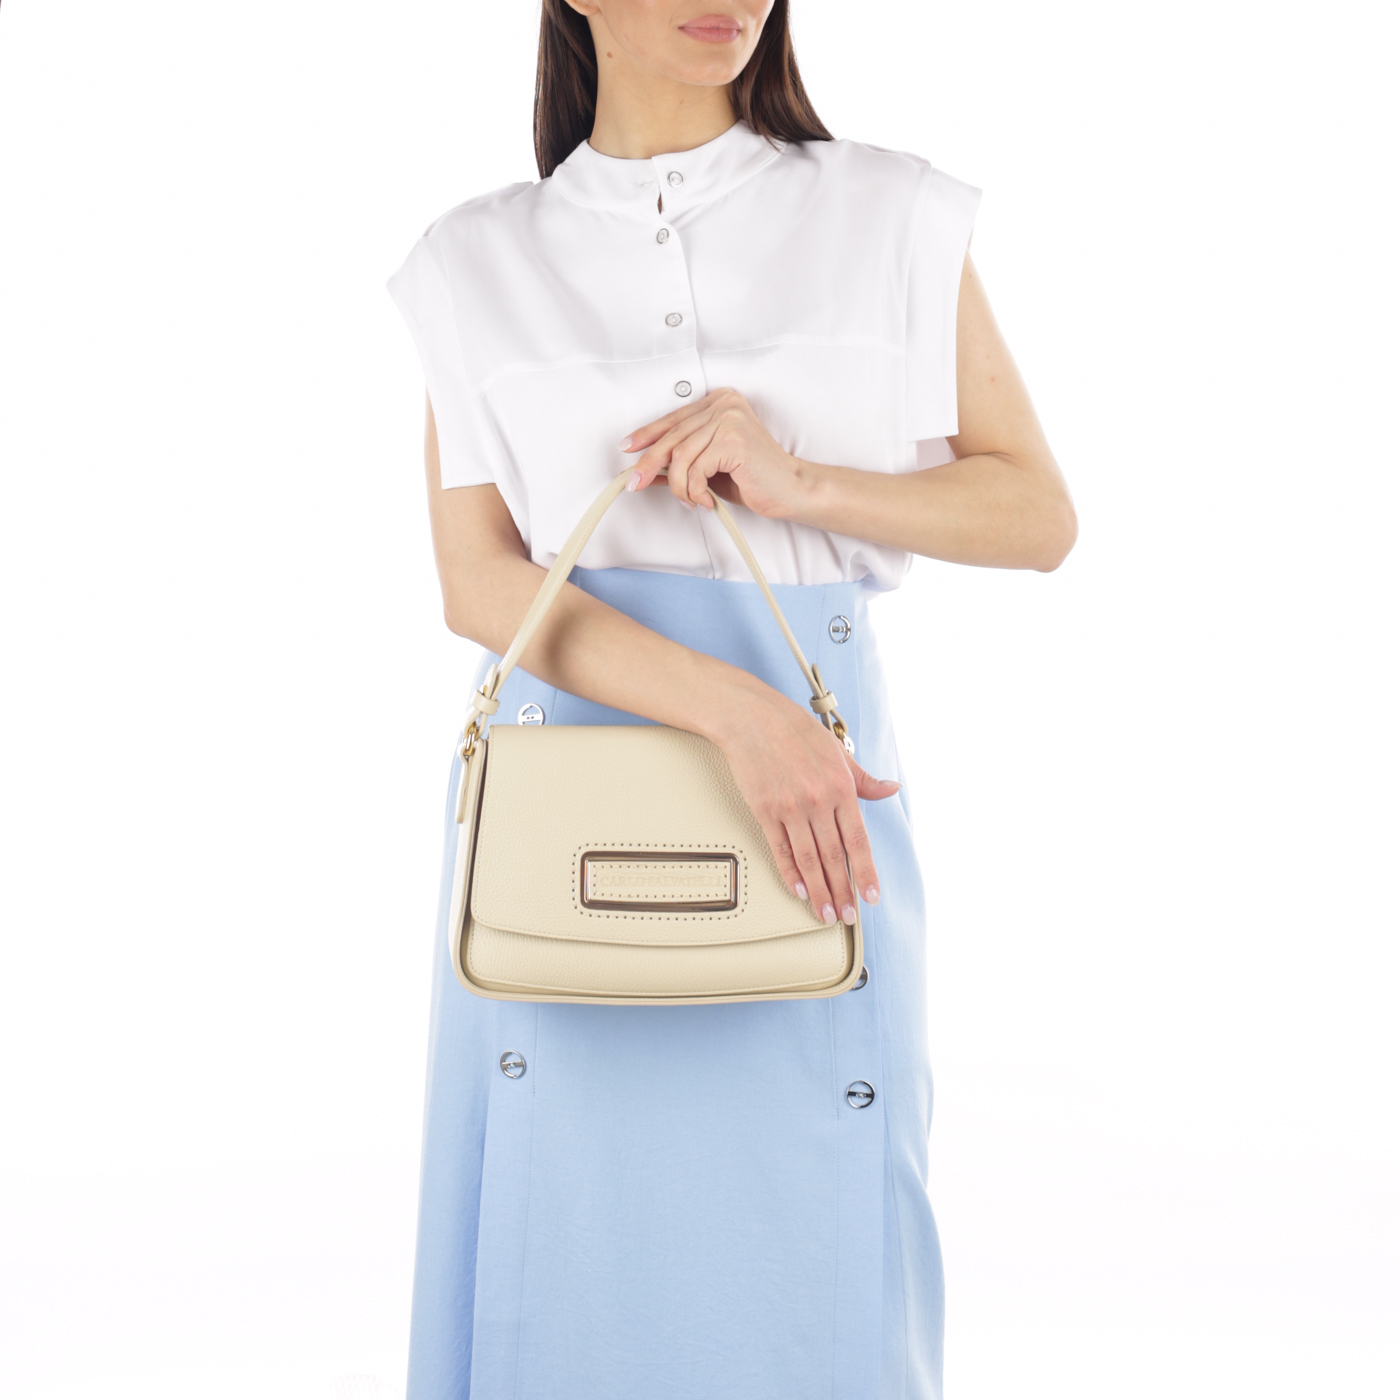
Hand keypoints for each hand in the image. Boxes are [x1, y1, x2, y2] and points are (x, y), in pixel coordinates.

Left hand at [621, 388, 809, 518]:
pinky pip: (695, 469)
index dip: (647, 435)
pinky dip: (694, 490)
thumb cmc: (754, 478)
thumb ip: (681, 461)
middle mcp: (724, 405)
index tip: (628, 447)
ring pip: (680, 456)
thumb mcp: (710, 467)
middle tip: (635, 483)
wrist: (791, 489)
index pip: (674, 419)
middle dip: (650, 464)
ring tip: (691, 500)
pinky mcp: (733, 441)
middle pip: (672, 436)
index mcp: (720, 402)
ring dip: (679, 486)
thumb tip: (646, 467)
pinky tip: (705, 500)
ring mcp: (729, 420)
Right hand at [711, 685, 900, 925]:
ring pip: (808, 859)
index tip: (871, 896)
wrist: (751, 718)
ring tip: (825, 913)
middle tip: (847, 915)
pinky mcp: (765, 811)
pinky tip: (799, 889)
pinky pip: (780, 849)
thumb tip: (891, 790)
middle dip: (843, 891)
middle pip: (834, 857)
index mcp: (840, 786)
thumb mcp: (838, 751)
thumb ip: (865, 778)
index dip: (865, 873)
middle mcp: (817, 801)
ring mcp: (789, 808)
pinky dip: (790, 873)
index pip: (858, 841)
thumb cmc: (794, 731)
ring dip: (819, 890)